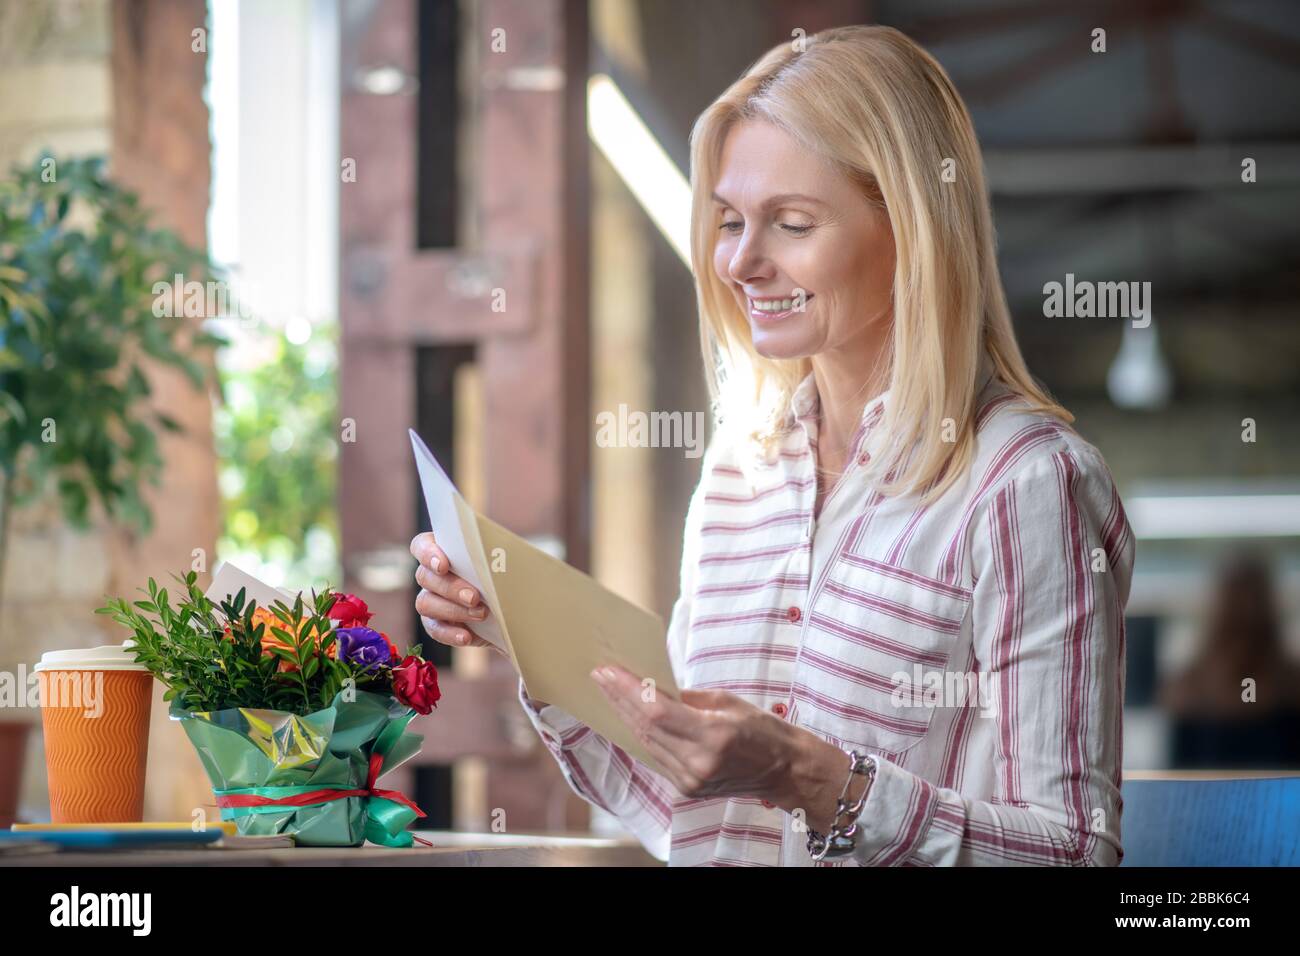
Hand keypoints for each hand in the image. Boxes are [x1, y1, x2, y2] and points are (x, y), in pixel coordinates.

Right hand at [410, 531, 495, 650]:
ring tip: (481, 614)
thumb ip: (495, 555)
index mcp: (444, 550)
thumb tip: (498, 557)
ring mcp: (431, 599)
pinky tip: (466, 637)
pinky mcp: (437, 623)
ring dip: (453, 610)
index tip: (443, 565)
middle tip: (474, 597)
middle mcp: (432, 574)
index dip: (428, 554)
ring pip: (425, 603)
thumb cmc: (507, 575)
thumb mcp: (506, 562)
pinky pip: (434, 629)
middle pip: (425, 576)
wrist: (516, 608)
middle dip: (450, 587)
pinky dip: (449, 634)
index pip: (422, 546)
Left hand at [590, 664, 857, 829]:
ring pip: (647, 744)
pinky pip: (657, 757)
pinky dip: (642, 735)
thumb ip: (686, 698)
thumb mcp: (726, 702)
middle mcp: (698, 762)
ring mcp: (690, 780)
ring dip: (625, 717)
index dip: (628, 691)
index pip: (657, 712)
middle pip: (646, 728)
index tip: (608, 671)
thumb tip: (651, 687)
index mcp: (713, 735)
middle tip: (599, 675)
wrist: (784, 769)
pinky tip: (628, 717)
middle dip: (619, 700)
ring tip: (608, 692)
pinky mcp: (687, 788)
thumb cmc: (761, 728)